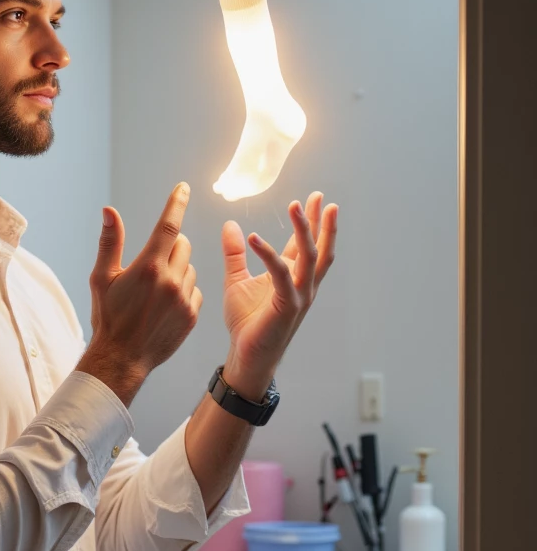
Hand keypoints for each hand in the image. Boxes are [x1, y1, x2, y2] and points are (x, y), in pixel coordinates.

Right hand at [78, 183, 201, 405]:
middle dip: (170, 246)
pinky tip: (166, 305)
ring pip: (189, 268)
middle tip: (152, 262)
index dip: (177, 203)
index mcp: (148, 267)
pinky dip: (184, 291)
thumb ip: (110, 242)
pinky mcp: (192, 316)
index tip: (184, 188)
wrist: (121, 359)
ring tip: (156, 291)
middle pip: (183, 245)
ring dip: (177, 270)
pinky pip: (195, 290)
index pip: (168, 226)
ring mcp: (183, 299)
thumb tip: (110, 211)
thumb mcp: (101, 278)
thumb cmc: (107, 318)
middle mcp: (170, 281)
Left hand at [220, 192, 337, 399]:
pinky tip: (253, 238)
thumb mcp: (236, 280)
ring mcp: (299, 295)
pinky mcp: (287, 306)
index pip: (305, 244)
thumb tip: (231, 225)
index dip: (311, 221)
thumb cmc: (246, 322)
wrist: (245, 354)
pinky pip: (281, 274)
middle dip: (320, 221)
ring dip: (304, 230)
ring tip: (297, 206)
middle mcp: (302, 285)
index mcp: (292, 277)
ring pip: (309, 256)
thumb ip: (235, 253)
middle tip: (318, 197)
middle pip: (318, 247)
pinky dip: (268, 254)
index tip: (314, 198)